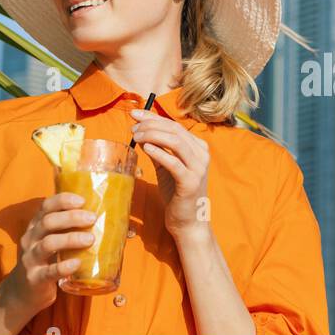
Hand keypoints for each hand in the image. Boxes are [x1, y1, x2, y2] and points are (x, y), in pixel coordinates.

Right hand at [3, 192, 96, 315]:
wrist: (22, 293)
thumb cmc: (45, 262)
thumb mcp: (50, 241)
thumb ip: (66, 229)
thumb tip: (102, 218)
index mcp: (35, 227)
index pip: (45, 206)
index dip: (63, 200)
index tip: (82, 200)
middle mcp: (30, 239)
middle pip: (48, 222)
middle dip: (71, 217)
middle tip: (92, 218)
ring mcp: (30, 259)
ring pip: (48, 243)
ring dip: (71, 239)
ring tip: (90, 239)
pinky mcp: (35, 278)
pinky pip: (49, 271)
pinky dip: (64, 267)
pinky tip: (78, 263)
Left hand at [130, 109, 210, 240]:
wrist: (188, 221)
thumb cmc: (177, 193)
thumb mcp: (167, 167)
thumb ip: (159, 149)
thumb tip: (141, 132)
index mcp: (198, 147)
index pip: (174, 126)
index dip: (153, 117)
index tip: (134, 113)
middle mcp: (201, 155)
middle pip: (175, 131)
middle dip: (151, 125)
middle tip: (133, 127)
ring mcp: (198, 168)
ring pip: (176, 142)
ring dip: (153, 135)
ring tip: (136, 136)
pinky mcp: (190, 182)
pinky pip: (174, 163)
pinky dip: (159, 153)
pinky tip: (146, 148)